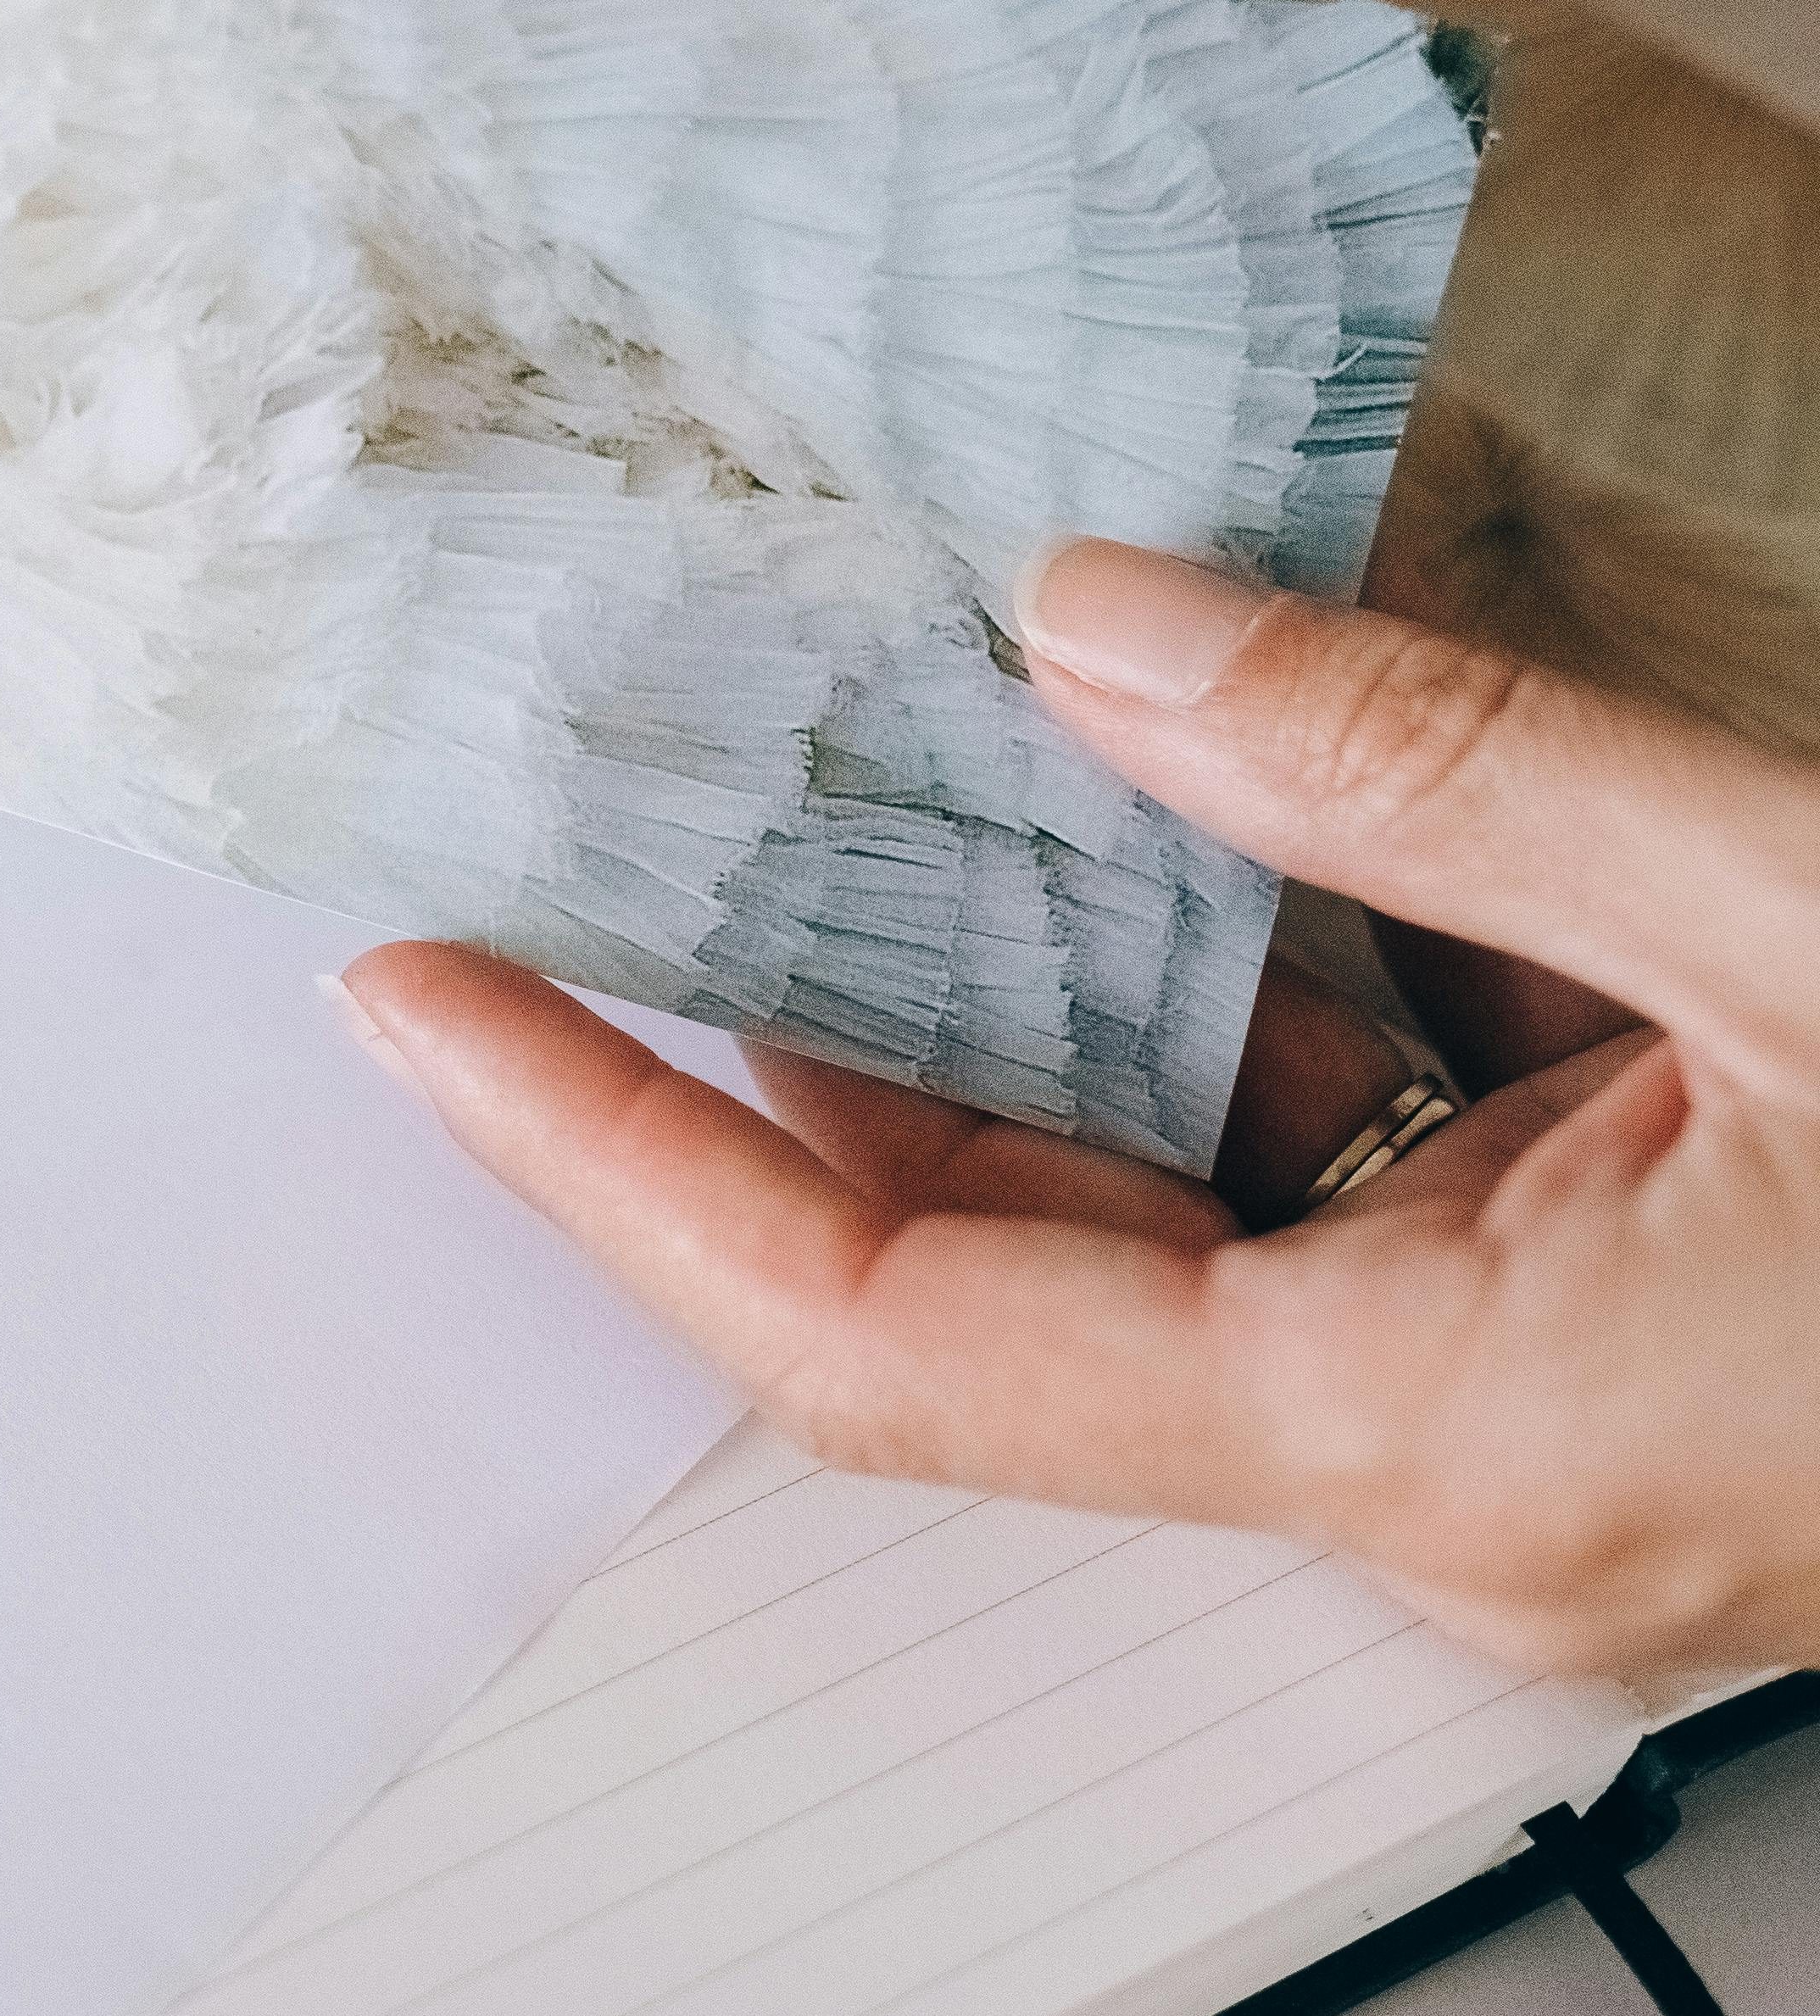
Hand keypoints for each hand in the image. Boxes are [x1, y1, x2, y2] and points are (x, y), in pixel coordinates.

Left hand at [336, 537, 1819, 1675]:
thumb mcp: (1816, 916)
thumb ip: (1436, 766)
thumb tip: (1092, 628)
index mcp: (1439, 1427)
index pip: (873, 1327)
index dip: (606, 1153)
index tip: (423, 996)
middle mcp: (1446, 1475)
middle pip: (989, 1249)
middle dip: (788, 1017)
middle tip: (622, 794)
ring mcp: (1529, 1426)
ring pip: (1168, 1199)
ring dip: (1027, 974)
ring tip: (857, 740)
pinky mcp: (1611, 1357)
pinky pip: (1339, 1187)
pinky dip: (1237, 999)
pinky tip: (1180, 798)